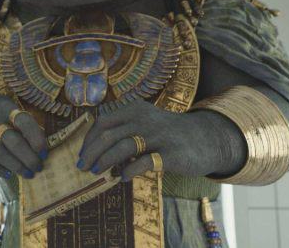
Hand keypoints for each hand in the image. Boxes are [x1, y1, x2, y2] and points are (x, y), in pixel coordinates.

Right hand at [0, 88, 47, 178]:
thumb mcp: (5, 108)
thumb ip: (21, 124)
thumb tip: (41, 146)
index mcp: (5, 108)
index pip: (24, 122)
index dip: (36, 138)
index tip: (44, 152)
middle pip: (14, 142)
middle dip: (29, 158)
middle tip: (38, 167)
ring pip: (0, 154)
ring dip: (17, 166)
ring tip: (28, 174)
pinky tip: (9, 174)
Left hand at [75, 99, 244, 180]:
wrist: (206, 140)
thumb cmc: (167, 133)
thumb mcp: (145, 122)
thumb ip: (122, 129)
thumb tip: (93, 149)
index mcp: (135, 109)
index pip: (102, 122)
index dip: (88, 140)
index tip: (82, 154)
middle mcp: (144, 119)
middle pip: (108, 135)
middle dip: (91, 153)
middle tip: (83, 167)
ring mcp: (158, 136)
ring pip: (122, 147)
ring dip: (105, 161)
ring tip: (98, 172)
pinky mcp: (170, 154)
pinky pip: (143, 163)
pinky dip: (128, 171)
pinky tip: (122, 177)